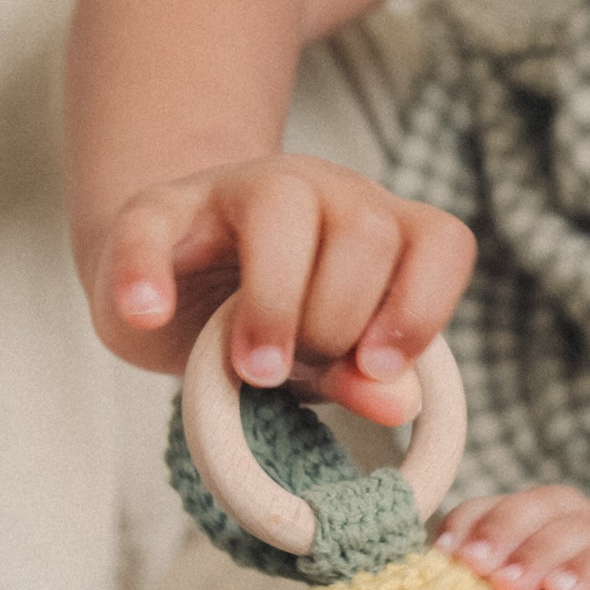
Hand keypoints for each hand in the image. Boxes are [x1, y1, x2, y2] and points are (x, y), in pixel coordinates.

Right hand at [86, 153, 475, 423]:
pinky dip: (150, 271)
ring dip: (274, 303)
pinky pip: (154, 224)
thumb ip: (358, 377)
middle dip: (337, 320)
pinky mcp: (160, 208)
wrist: (173, 289)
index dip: (420, 309)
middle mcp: (324, 191)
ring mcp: (239, 187)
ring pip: (283, 208)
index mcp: (379, 226)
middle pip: (365, 231)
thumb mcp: (322, 360)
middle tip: (295, 372)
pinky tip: (149, 315)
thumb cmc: (271, 323)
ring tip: (253, 371)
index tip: (378, 369)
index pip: (440, 240)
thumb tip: (399, 402)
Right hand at [435, 488, 589, 589]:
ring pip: (534, 505)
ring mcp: (564, 521)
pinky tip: (445, 551)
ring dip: (497, 530)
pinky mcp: (520, 523)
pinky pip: (490, 510)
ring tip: (468, 563)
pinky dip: (465, 525)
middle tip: (503, 582)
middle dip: (536, 550)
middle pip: (574, 522)